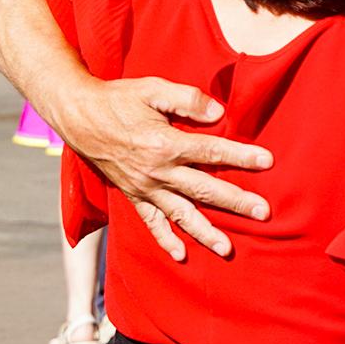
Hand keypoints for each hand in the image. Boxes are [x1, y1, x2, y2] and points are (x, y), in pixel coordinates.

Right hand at [55, 76, 272, 260]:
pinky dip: (164, 239)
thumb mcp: (151, 88)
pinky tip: (180, 254)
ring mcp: (144, 187)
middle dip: (236, 201)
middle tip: (263, 213)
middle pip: (204, 188)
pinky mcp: (132, 194)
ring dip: (205, 232)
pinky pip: (150, 221)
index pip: (212, 151)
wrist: (77, 115)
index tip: (267, 162)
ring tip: (227, 249)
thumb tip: (219, 113)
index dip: (241, 156)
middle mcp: (157, 171)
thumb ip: (187, 99)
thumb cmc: (117, 99)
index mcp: (165, 143)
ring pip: (181, 213)